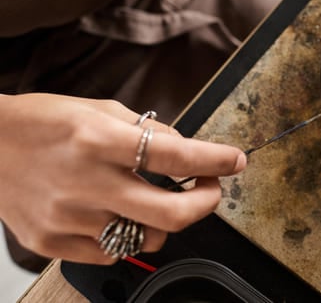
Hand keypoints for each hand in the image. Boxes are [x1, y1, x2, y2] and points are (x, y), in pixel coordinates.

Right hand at [0, 93, 245, 264]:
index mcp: (99, 140)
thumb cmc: (42, 122)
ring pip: (148, 238)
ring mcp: (69, 218)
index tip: (235, 160)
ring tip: (157, 199)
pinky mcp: (53, 243)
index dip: (216, 160)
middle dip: (207, 202)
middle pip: (172, 214)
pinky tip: (120, 213)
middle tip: (210, 188)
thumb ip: (147, 131)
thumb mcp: (99, 109)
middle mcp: (86, 182)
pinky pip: (114, 253)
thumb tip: (188, 150)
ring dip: (167, 220)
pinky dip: (129, 235)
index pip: (176, 156)